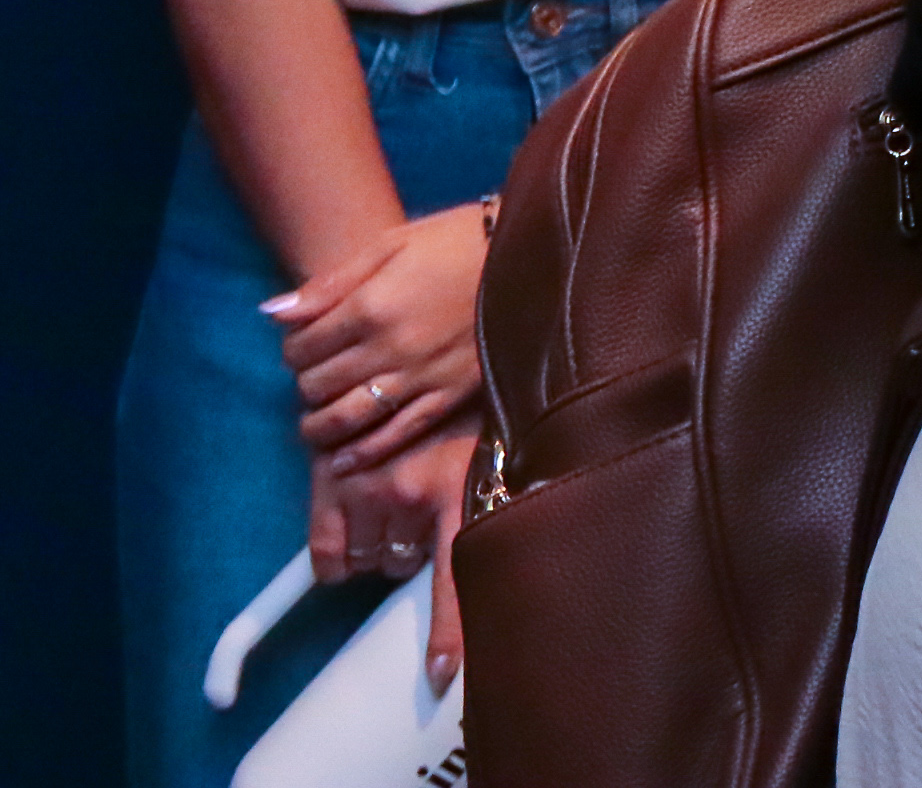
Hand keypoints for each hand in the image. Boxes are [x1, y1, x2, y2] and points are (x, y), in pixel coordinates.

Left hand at [271, 202, 486, 473]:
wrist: (533, 254)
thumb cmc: (458, 240)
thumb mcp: (392, 243)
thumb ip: (331, 283)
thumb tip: (271, 314)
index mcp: (370, 306)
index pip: (302, 347)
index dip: (293, 348)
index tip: (305, 343)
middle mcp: (389, 348)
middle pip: (318, 384)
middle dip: (307, 381)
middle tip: (316, 373)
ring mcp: (420, 377)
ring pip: (347, 417)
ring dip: (319, 424)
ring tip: (314, 422)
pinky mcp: (450, 396)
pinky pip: (397, 434)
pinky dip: (363, 452)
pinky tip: (343, 460)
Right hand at [309, 428, 475, 685]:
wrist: (439, 346)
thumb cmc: (477, 404)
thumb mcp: (499, 456)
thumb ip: (490, 508)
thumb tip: (498, 563)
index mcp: (459, 490)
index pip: (455, 575)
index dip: (449, 632)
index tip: (440, 673)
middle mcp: (407, 492)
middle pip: (400, 566)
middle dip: (410, 554)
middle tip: (423, 519)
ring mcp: (363, 483)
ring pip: (364, 557)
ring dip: (378, 547)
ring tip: (396, 510)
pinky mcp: (329, 473)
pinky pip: (324, 549)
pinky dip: (336, 560)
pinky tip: (351, 547)